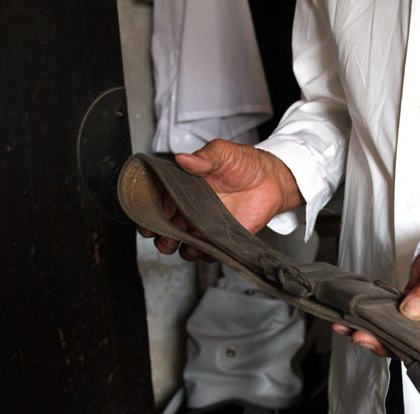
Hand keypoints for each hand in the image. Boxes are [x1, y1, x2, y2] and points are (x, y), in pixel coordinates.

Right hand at [138, 139, 302, 259]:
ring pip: (185, 245)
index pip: (158, 204)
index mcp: (183, 189)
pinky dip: (207, 254)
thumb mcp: (223, 153)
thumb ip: (204, 157)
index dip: (149, 214)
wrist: (271, 179)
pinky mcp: (222, 238)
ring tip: (189, 241)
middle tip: (166, 235)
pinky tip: (210, 245)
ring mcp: (205, 226)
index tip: (148, 220)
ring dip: (182, 248)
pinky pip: (209, 253)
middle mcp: (190, 210)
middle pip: (166, 230)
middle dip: (162, 237)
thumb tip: (183, 159)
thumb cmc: (245, 163)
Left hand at [333, 223, 419, 356]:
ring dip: (377, 331)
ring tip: (352, 328)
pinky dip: (376, 315)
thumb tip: (412, 311)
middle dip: (390, 344)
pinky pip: (395, 316)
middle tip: (364, 337)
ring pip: (403, 333)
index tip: (399, 352)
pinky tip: (357, 316)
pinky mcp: (417, 304)